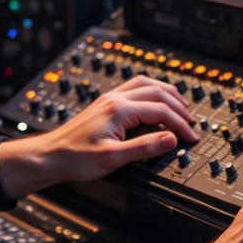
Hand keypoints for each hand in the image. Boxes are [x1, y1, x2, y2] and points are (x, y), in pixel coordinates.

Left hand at [0, 77, 197, 199]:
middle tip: (190, 123)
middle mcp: (115, 99)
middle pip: (157, 92)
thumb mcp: (113, 158)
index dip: (179, 124)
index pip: (160, 110)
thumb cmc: (76, 157)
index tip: (190, 137)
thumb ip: (144, 148)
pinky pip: (134, 88)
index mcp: (119, 110)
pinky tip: (154, 102)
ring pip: (145, 84)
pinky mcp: (106, 104)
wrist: (51, 155)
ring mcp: (109, 99)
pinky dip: (152, 92)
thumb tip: (170, 139)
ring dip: (166, 93)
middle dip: (178, 106)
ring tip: (180, 106)